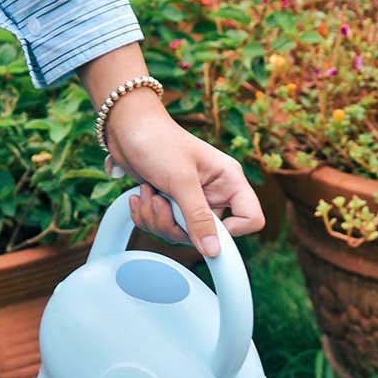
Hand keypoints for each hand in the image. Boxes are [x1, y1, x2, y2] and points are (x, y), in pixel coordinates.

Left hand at [77, 43, 263, 256]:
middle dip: (177, 224)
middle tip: (161, 201)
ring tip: (148, 192)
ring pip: (181, 235)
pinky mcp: (172, 205)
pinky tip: (141, 195)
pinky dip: (147, 216)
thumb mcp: (181, 180)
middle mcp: (215, 193)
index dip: (230, 230)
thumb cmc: (158, 141)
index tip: (202, 224)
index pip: (251, 219)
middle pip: (208, 234)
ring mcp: (192, 201)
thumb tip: (213, 251)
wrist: (126, 126)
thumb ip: (198, 218)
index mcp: (229, 180)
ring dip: (157, 218)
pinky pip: (163, 228)